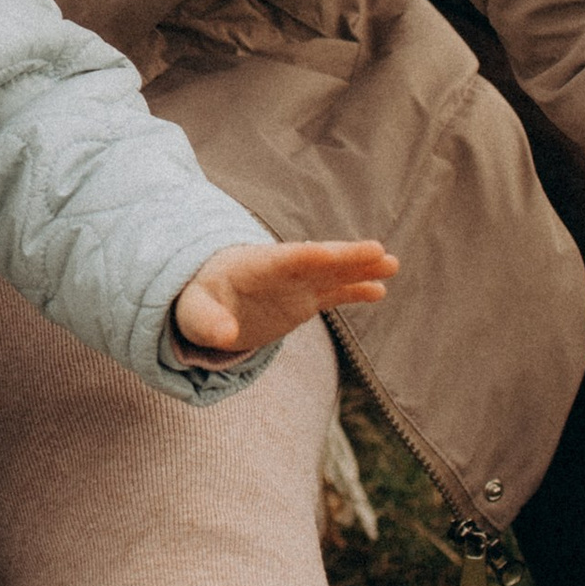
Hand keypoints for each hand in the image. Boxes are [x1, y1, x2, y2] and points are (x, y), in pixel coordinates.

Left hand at [174, 240, 395, 360]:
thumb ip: (208, 322)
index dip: (304, 256)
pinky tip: (380, 290)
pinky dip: (355, 289)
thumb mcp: (192, 314)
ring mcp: (295, 284)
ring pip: (333, 273)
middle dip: (345, 256)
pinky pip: (334, 292)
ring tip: (392, 264)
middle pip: (317, 261)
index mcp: (253, 266)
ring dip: (360, 268)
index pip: (282, 259)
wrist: (206, 301)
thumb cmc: (195, 303)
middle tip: (377, 250)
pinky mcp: (304, 300)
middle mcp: (281, 271)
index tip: (327, 253)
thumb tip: (226, 335)